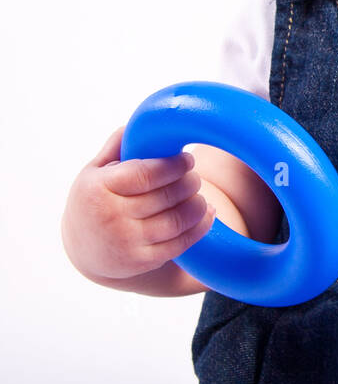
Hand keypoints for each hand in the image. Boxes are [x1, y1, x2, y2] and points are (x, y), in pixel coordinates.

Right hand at [60, 126, 216, 281]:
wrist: (84, 249)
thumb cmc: (94, 199)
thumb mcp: (94, 171)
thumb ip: (117, 146)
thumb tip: (142, 122)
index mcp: (99, 188)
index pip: (146, 174)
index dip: (173, 165)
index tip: (187, 159)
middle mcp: (111, 216)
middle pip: (165, 196)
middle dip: (189, 183)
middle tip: (194, 177)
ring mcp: (126, 241)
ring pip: (176, 221)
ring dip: (197, 205)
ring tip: (200, 195)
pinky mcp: (140, 260)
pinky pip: (179, 244)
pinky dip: (199, 227)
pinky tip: (207, 214)